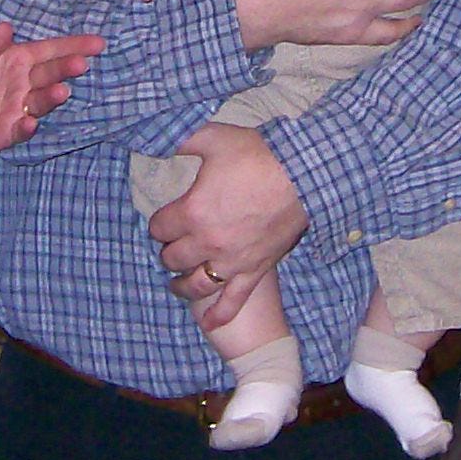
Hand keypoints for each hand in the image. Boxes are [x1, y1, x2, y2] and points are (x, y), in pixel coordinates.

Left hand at [0, 22, 103, 155]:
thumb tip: (5, 28)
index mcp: (17, 58)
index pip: (50, 50)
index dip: (74, 46)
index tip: (98, 43)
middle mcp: (24, 82)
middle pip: (50, 73)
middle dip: (66, 68)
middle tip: (80, 65)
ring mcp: (19, 108)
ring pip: (41, 101)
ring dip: (52, 97)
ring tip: (61, 91)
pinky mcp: (9, 132)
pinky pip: (21, 129)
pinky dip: (27, 127)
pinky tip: (30, 122)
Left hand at [148, 122, 306, 331]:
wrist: (303, 174)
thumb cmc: (257, 155)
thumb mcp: (213, 138)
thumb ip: (181, 138)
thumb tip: (158, 136)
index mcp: (192, 212)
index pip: (159, 228)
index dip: (159, 224)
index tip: (164, 220)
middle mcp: (207, 243)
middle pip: (173, 258)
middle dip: (168, 252)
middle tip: (172, 246)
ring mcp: (231, 261)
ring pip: (195, 284)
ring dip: (181, 285)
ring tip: (176, 283)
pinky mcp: (254, 270)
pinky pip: (233, 300)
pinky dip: (218, 315)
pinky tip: (207, 324)